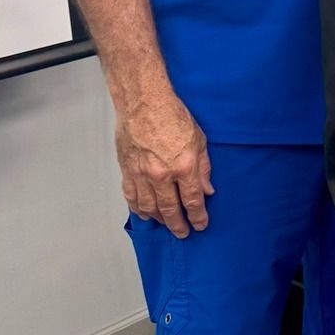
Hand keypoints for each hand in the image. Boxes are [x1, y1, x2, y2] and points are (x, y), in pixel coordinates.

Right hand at [118, 91, 212, 236]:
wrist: (143, 102)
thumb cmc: (172, 115)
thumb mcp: (199, 140)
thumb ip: (204, 168)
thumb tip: (207, 190)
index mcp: (183, 167)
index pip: (192, 201)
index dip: (197, 216)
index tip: (200, 224)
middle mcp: (161, 175)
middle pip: (170, 210)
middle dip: (178, 225)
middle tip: (183, 232)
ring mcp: (141, 174)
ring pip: (149, 207)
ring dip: (158, 219)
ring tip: (165, 223)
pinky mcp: (127, 170)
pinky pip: (131, 196)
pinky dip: (137, 208)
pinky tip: (144, 213)